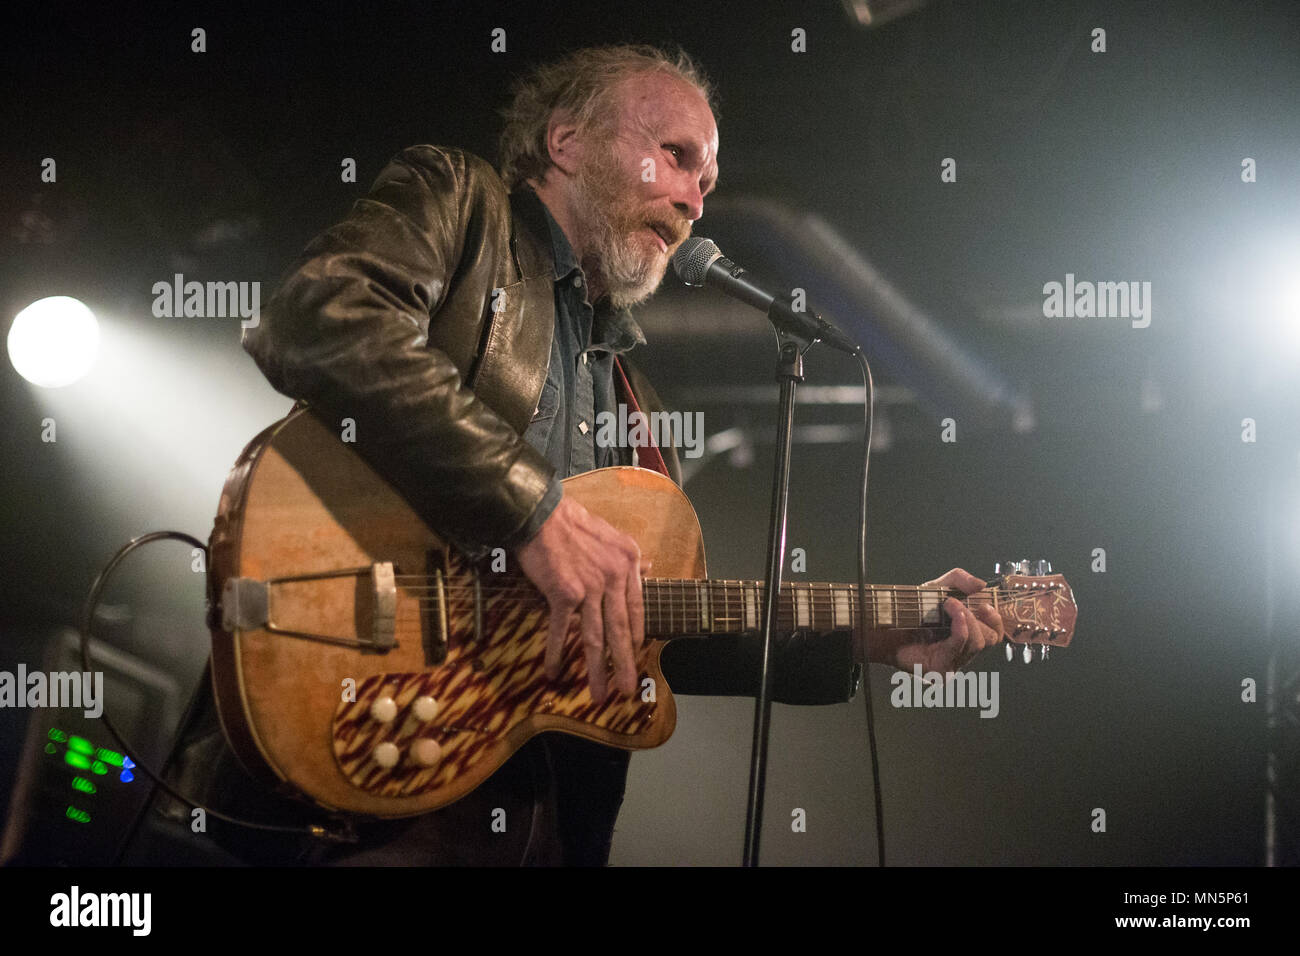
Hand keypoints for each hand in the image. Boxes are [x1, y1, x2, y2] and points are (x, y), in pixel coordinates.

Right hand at [514, 494, 645, 700]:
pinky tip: (554, 672)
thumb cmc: (571, 522)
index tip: (635, 655)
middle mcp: (614, 577)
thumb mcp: (612, 534)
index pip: (636, 608)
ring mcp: (590, 588)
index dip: (635, 636)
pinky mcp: (564, 593)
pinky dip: (556, 653)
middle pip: (620, 630)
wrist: (540, 514)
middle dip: (624, 665)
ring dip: (596, 670)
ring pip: (595, 637)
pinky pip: (561, 630)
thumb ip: (630, 557)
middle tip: (627, 690)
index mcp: (628, 563)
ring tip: (598, 694)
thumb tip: (651, 567)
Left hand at [891, 568, 1003, 672]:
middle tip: (956, 602)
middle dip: (977, 616)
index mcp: (967, 636)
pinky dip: (959, 628)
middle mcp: (962, 653)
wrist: (885, 623)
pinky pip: (959, 648)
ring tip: (948, 603)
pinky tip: (951, 613)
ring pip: (976, 643)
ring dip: (966, 617)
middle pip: (989, 639)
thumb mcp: (938, 588)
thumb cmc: (912, 610)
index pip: (994, 635)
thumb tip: (981, 584)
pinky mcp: (940, 670)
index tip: (985, 605)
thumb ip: (960, 581)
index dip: (996, 620)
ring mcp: (952, 664)